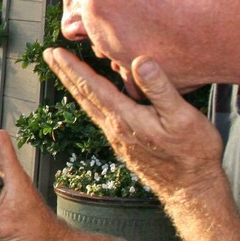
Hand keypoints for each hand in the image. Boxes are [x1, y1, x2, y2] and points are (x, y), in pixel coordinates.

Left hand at [43, 49, 223, 198]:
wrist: (191, 188)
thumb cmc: (192, 153)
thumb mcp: (182, 116)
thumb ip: (160, 88)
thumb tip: (140, 61)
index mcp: (124, 117)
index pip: (91, 87)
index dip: (72, 67)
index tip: (55, 52)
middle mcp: (114, 127)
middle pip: (83, 95)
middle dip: (64, 73)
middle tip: (47, 55)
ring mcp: (117, 136)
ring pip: (89, 105)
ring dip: (73, 85)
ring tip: (62, 70)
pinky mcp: (124, 142)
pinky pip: (99, 114)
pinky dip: (88, 98)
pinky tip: (91, 96)